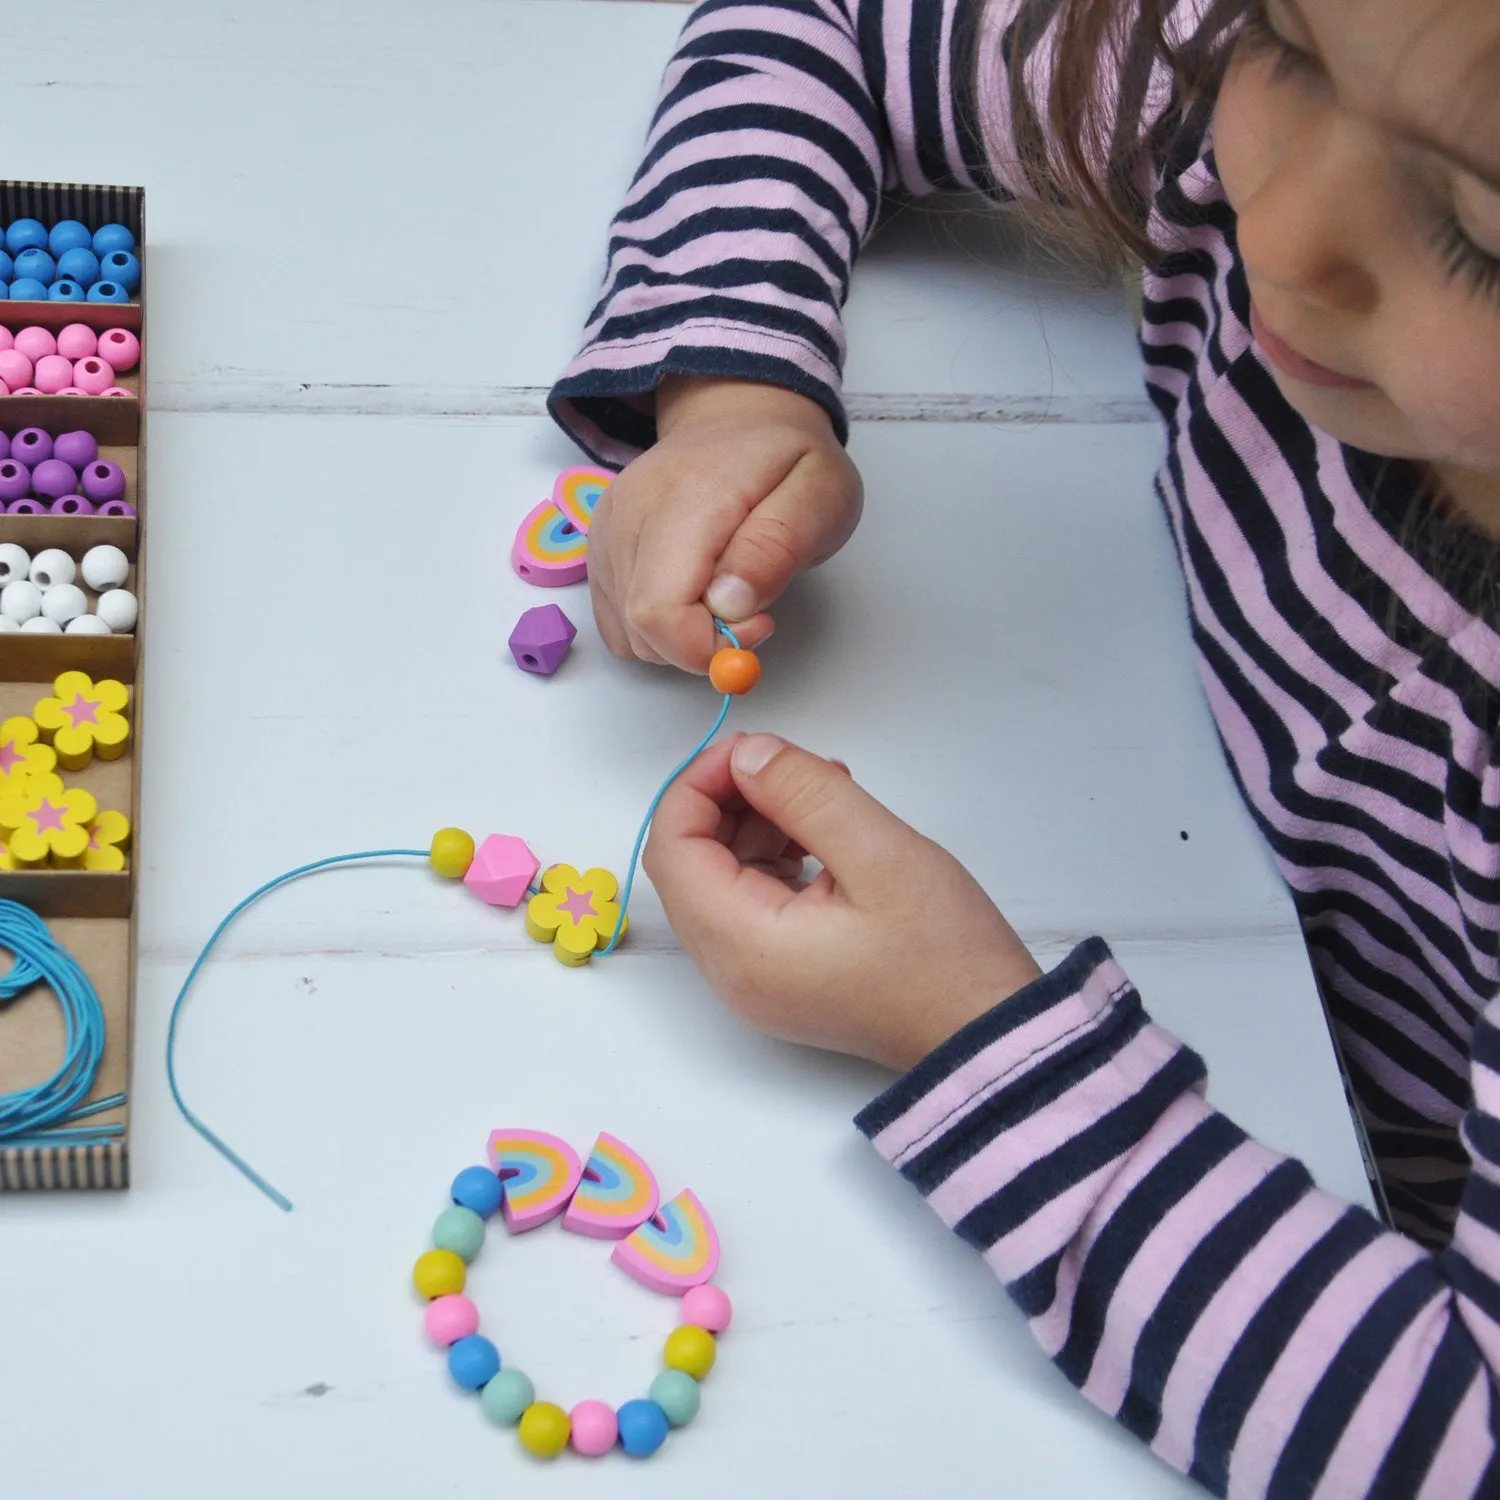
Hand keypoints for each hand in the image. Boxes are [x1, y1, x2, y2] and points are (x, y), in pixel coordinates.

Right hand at [587, 376, 862, 670]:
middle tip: (751, 609)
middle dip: (702, 644)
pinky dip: (657, 630)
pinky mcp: (599, 547)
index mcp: (687, 497)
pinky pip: (618, 623)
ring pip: (629, 633)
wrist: (739, 417)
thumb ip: (777, 549)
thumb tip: (729, 606)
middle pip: (643, 628)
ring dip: (682, 638)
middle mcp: (630, 511)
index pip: (660, 610)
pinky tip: (693, 597)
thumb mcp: (822, 494)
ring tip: (726, 594)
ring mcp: (606, 530)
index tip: (759, 621)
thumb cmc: (787, 459)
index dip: (707, 644)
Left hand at [642, 733, 1043, 1070]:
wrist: (986, 1033)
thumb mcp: (879, 852)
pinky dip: (771, 857)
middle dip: (727, 800)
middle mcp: (732, 972)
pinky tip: (822, 833)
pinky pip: (748, 904)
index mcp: (744, 945)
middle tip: (786, 763)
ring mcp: (754, 980)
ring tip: (820, 791)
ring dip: (752, 825)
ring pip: (717, 881)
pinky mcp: (780, 979)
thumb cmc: (945, 958)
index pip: (672, 848)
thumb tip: (748, 755)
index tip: (749, 748)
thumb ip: (803, 794)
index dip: (699, 784)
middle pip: (688, 865)